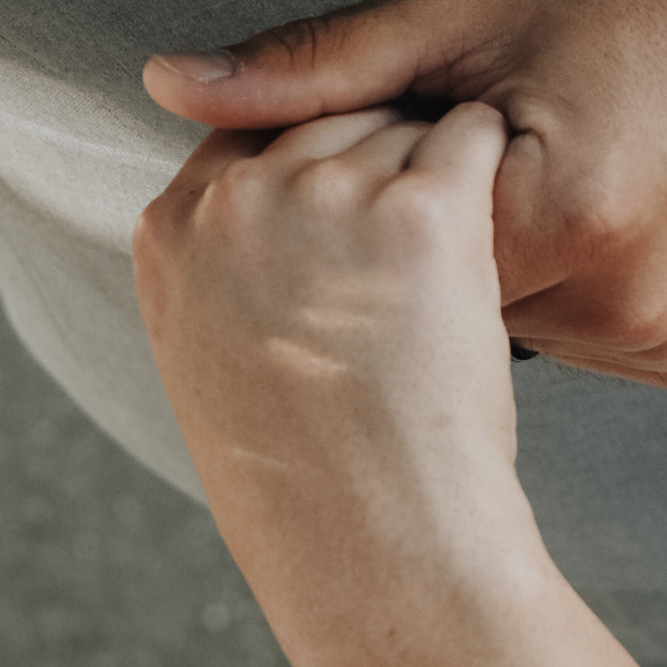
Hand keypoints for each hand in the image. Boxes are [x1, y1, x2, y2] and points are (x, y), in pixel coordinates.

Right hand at [133, 105, 546, 666]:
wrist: (375, 550)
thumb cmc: (305, 478)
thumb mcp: (213, 360)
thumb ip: (216, 264)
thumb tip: (245, 205)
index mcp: (169, 233)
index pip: (243, 132)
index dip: (308, 170)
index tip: (346, 222)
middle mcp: (236, 200)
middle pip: (325, 116)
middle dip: (375, 163)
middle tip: (410, 263)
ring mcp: (326, 198)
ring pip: (401, 121)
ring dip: (437, 174)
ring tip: (443, 281)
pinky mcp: (420, 210)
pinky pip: (473, 136)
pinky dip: (495, 170)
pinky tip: (497, 233)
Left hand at [142, 0, 666, 390]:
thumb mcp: (470, 12)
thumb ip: (320, 68)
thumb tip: (166, 85)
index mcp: (566, 219)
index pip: (401, 258)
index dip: (389, 203)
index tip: (404, 153)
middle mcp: (634, 305)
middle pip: (465, 311)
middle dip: (454, 245)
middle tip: (516, 142)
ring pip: (533, 337)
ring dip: (528, 273)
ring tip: (582, 171)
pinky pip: (608, 348)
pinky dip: (596, 296)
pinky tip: (629, 214)